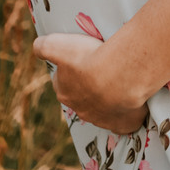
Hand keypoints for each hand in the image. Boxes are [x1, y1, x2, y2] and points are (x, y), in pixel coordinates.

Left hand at [32, 31, 150, 135]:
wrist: (119, 75)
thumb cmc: (89, 58)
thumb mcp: (57, 45)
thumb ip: (44, 46)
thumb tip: (38, 47)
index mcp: (64, 92)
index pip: (63, 83)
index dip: (72, 72)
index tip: (83, 61)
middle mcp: (79, 108)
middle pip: (82, 97)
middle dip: (90, 87)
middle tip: (104, 70)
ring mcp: (101, 118)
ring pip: (103, 110)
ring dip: (109, 100)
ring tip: (122, 82)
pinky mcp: (120, 124)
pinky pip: (122, 123)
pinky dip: (126, 118)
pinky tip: (131, 108)